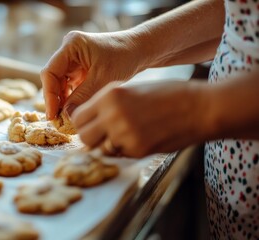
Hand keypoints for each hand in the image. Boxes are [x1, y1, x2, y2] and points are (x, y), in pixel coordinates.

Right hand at [40, 30, 148, 119]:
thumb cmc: (125, 57)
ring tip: (67, 118)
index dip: (49, 95)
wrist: (140, 50)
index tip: (53, 115)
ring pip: (59, 83)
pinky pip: (68, 85)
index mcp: (70, 45)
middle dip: (55, 99)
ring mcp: (71, 59)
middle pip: (52, 78)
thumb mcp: (103, 79)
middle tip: (59, 120)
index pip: (50, 72)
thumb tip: (65, 116)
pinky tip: (74, 110)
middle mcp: (67, 50)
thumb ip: (83, 97)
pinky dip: (70, 98)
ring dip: (62, 100)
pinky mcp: (78, 68)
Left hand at [71, 80, 208, 157]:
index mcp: (110, 96)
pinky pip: (120, 155)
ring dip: (107, 146)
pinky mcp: (138, 151)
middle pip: (84, 137)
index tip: (91, 124)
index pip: (78, 117)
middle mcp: (113, 115)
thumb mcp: (132, 89)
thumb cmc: (168, 95)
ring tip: (124, 136)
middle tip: (102, 134)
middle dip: (91, 137)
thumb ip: (108, 103)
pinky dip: (125, 150)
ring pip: (100, 150)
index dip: (83, 123)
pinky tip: (140, 139)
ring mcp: (125, 135)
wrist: (200, 108)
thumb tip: (90, 118)